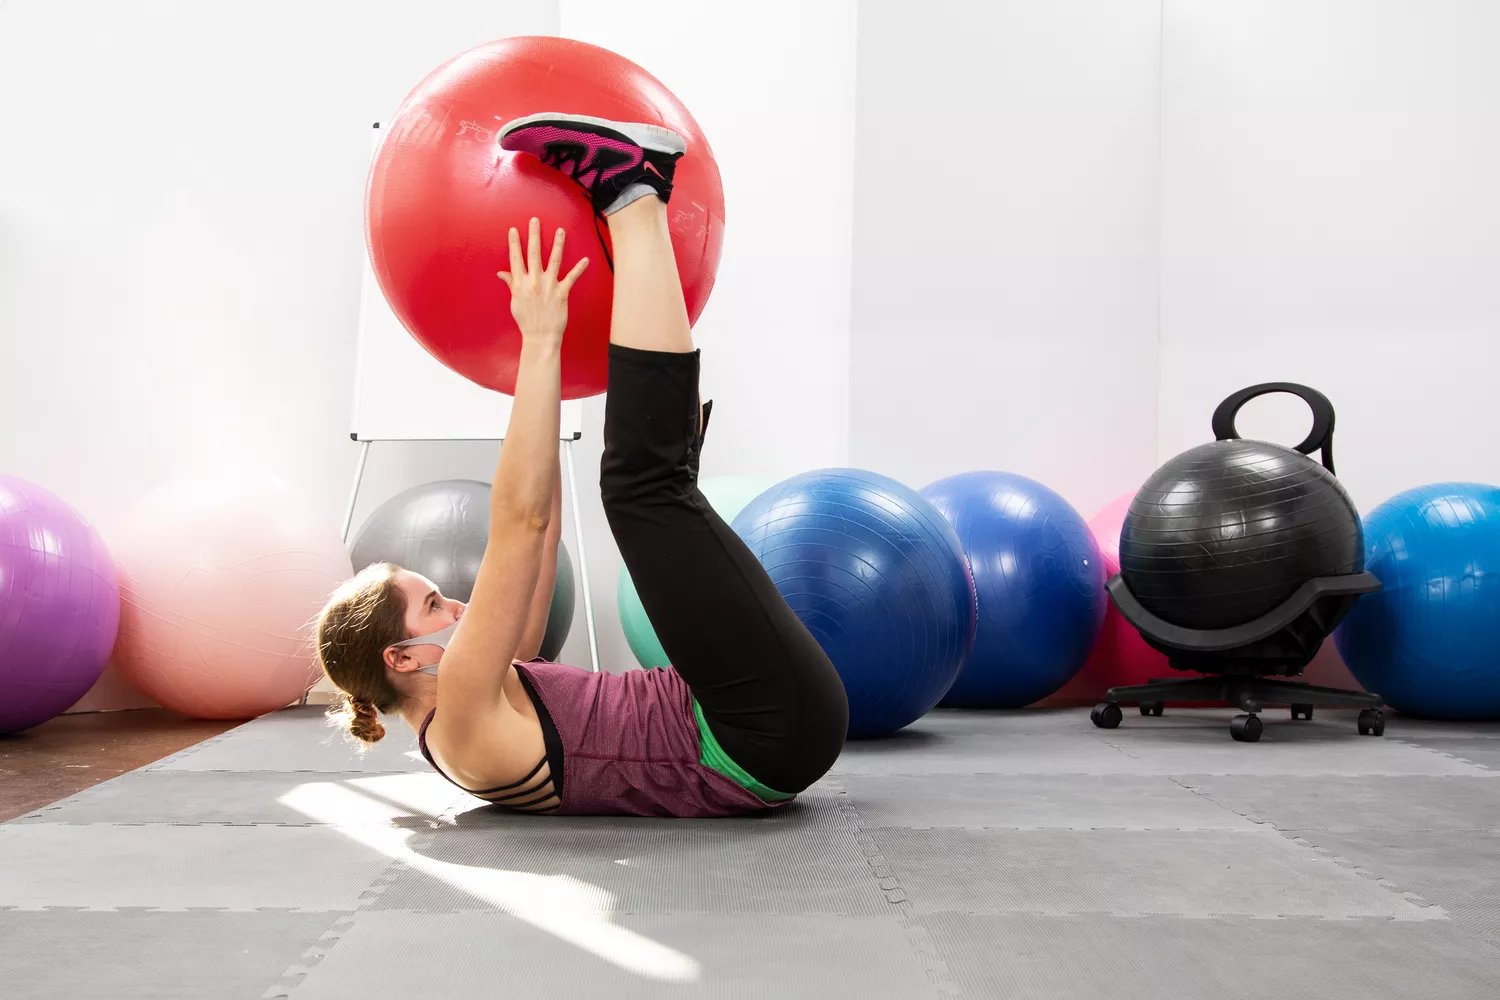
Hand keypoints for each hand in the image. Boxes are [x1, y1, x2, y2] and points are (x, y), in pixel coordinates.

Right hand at [496, 218, 588, 347]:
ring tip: (560, 231)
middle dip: (534, 235)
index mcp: (520, 283)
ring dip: (558, 244)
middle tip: (535, 220)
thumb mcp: (515, 301)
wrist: (539, 336)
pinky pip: (572, 278)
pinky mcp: (562, 293)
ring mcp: (548, 286)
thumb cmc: (526, 320)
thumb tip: (501, 272)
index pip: (516, 259)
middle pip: (534, 254)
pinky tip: (586, 259)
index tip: (514, 230)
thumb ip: (511, 284)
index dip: (515, 243)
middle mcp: (534, 282)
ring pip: (554, 260)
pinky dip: (579, 269)